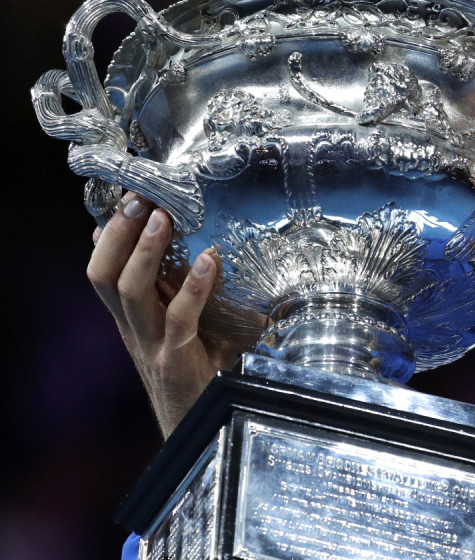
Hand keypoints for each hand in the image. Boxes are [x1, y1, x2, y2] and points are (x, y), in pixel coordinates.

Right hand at [88, 193, 249, 437]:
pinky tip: (210, 260)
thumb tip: (212, 249)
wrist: (201, 435)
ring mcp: (151, 346)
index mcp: (131, 320)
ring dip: (145, 252)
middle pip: (103, 276)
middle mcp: (133, 330)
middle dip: (117, 234)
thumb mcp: (191, 329)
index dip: (108, 235)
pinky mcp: (176, 362)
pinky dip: (194, 288)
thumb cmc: (203, 375)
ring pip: (130, 292)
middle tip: (139, 199)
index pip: (103, 271)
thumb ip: (192, 295)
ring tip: (162, 218)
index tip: (128, 197)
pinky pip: (179, 319)